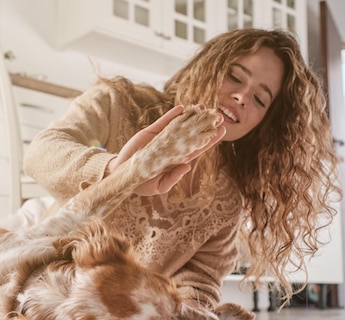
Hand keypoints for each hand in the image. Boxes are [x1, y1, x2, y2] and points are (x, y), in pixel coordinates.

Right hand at [105, 105, 224, 195]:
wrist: (123, 175)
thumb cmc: (142, 185)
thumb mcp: (158, 186)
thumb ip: (172, 178)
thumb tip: (187, 166)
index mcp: (177, 160)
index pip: (198, 147)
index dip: (210, 139)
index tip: (221, 131)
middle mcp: (173, 148)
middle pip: (193, 133)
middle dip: (204, 124)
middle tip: (217, 115)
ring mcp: (163, 139)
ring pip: (180, 125)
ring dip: (191, 116)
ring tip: (203, 107)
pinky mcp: (151, 133)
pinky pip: (164, 122)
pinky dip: (173, 115)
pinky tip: (183, 108)